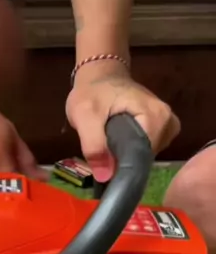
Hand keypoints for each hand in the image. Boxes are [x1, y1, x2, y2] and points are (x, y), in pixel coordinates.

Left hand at [66, 63, 180, 180]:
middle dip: (123, 161)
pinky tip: (118, 144)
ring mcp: (167, 126)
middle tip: (103, 155)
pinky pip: (147, 151)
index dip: (123, 167)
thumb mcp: (84, 115)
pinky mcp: (161, 130)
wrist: (100, 76)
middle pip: (146, 158)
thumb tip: (106, 176)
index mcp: (156, 116)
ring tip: (108, 147)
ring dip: (126, 157)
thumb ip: (93, 145)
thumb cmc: (93, 92)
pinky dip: (131, 152)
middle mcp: (168, 121)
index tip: (105, 169)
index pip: (144, 156)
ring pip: (146, 157)